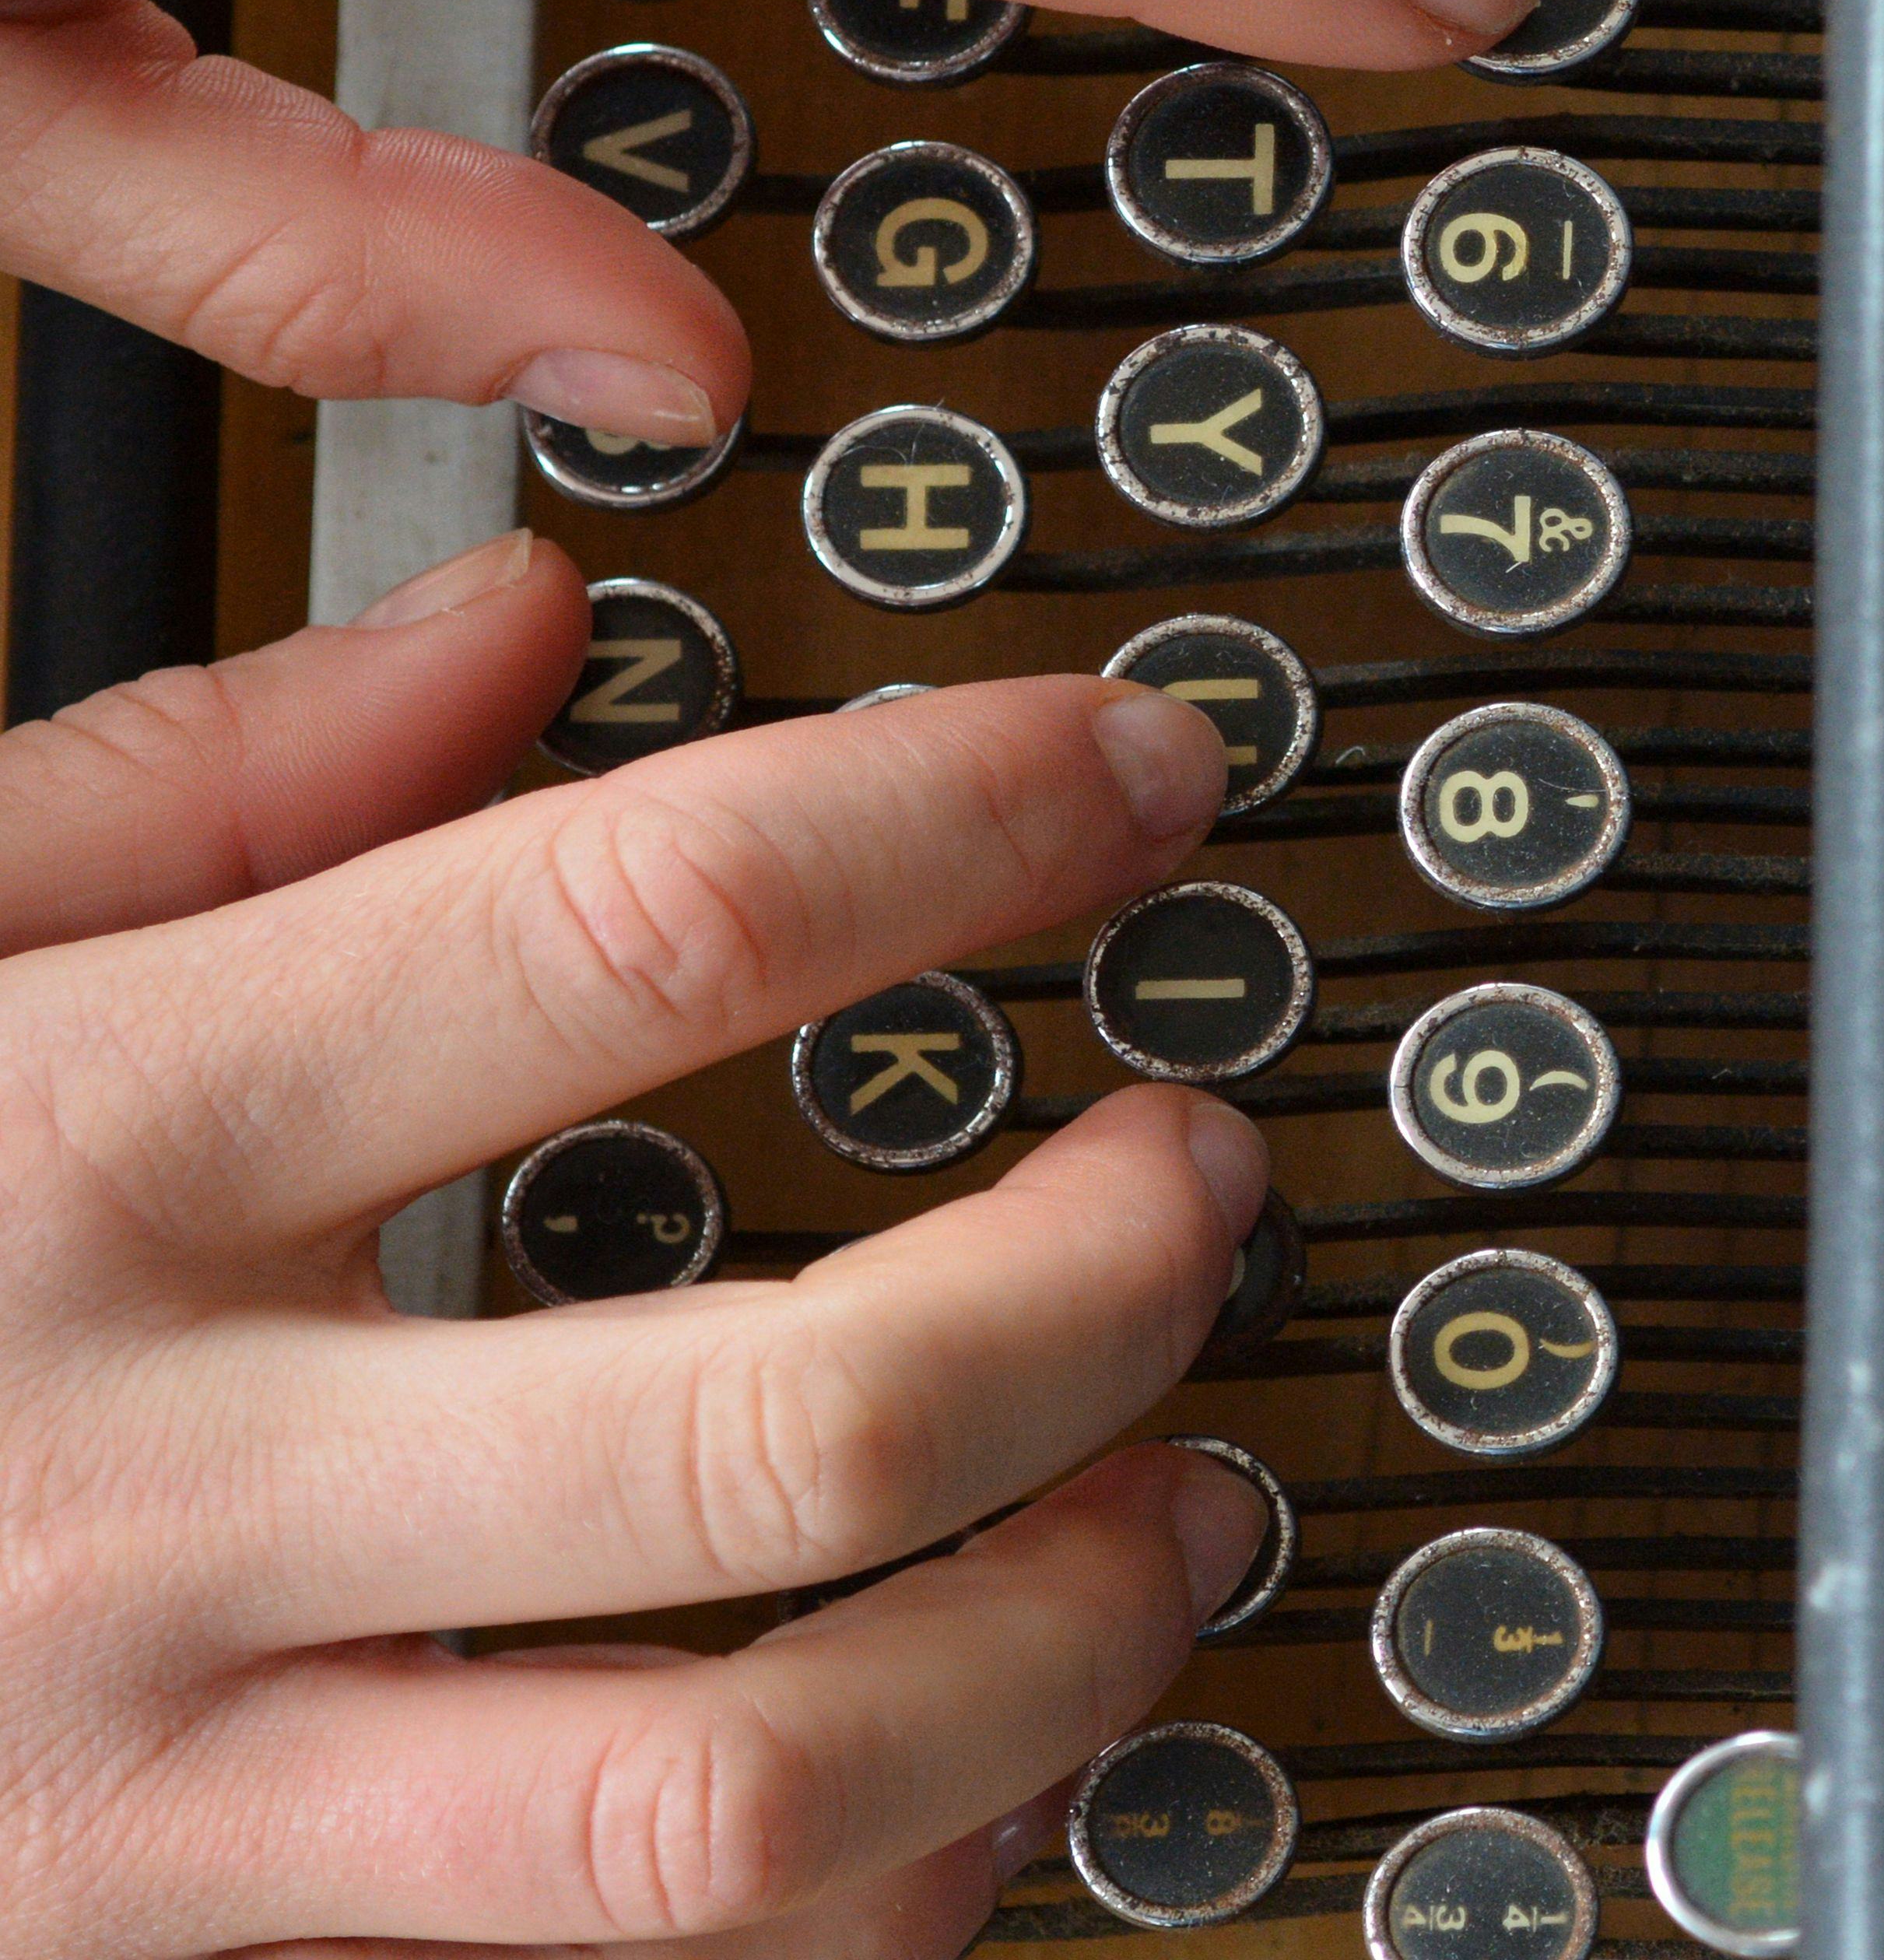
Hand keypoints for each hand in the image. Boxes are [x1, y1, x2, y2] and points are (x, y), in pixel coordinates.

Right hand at [0, 534, 1271, 1957]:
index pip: (641, 930)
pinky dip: (894, 1892)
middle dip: (1094, 1281)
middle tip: (1204, 1164)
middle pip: (787, 1417)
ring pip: (752, 1800)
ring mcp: (163, 1802)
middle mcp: (143, 1489)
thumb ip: (191, 778)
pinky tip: (987, 1753)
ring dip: (1062, 1634)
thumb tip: (529, 619)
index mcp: (75, 1144)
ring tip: (1183, 1483)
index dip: (971, 820)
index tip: (1138, 770)